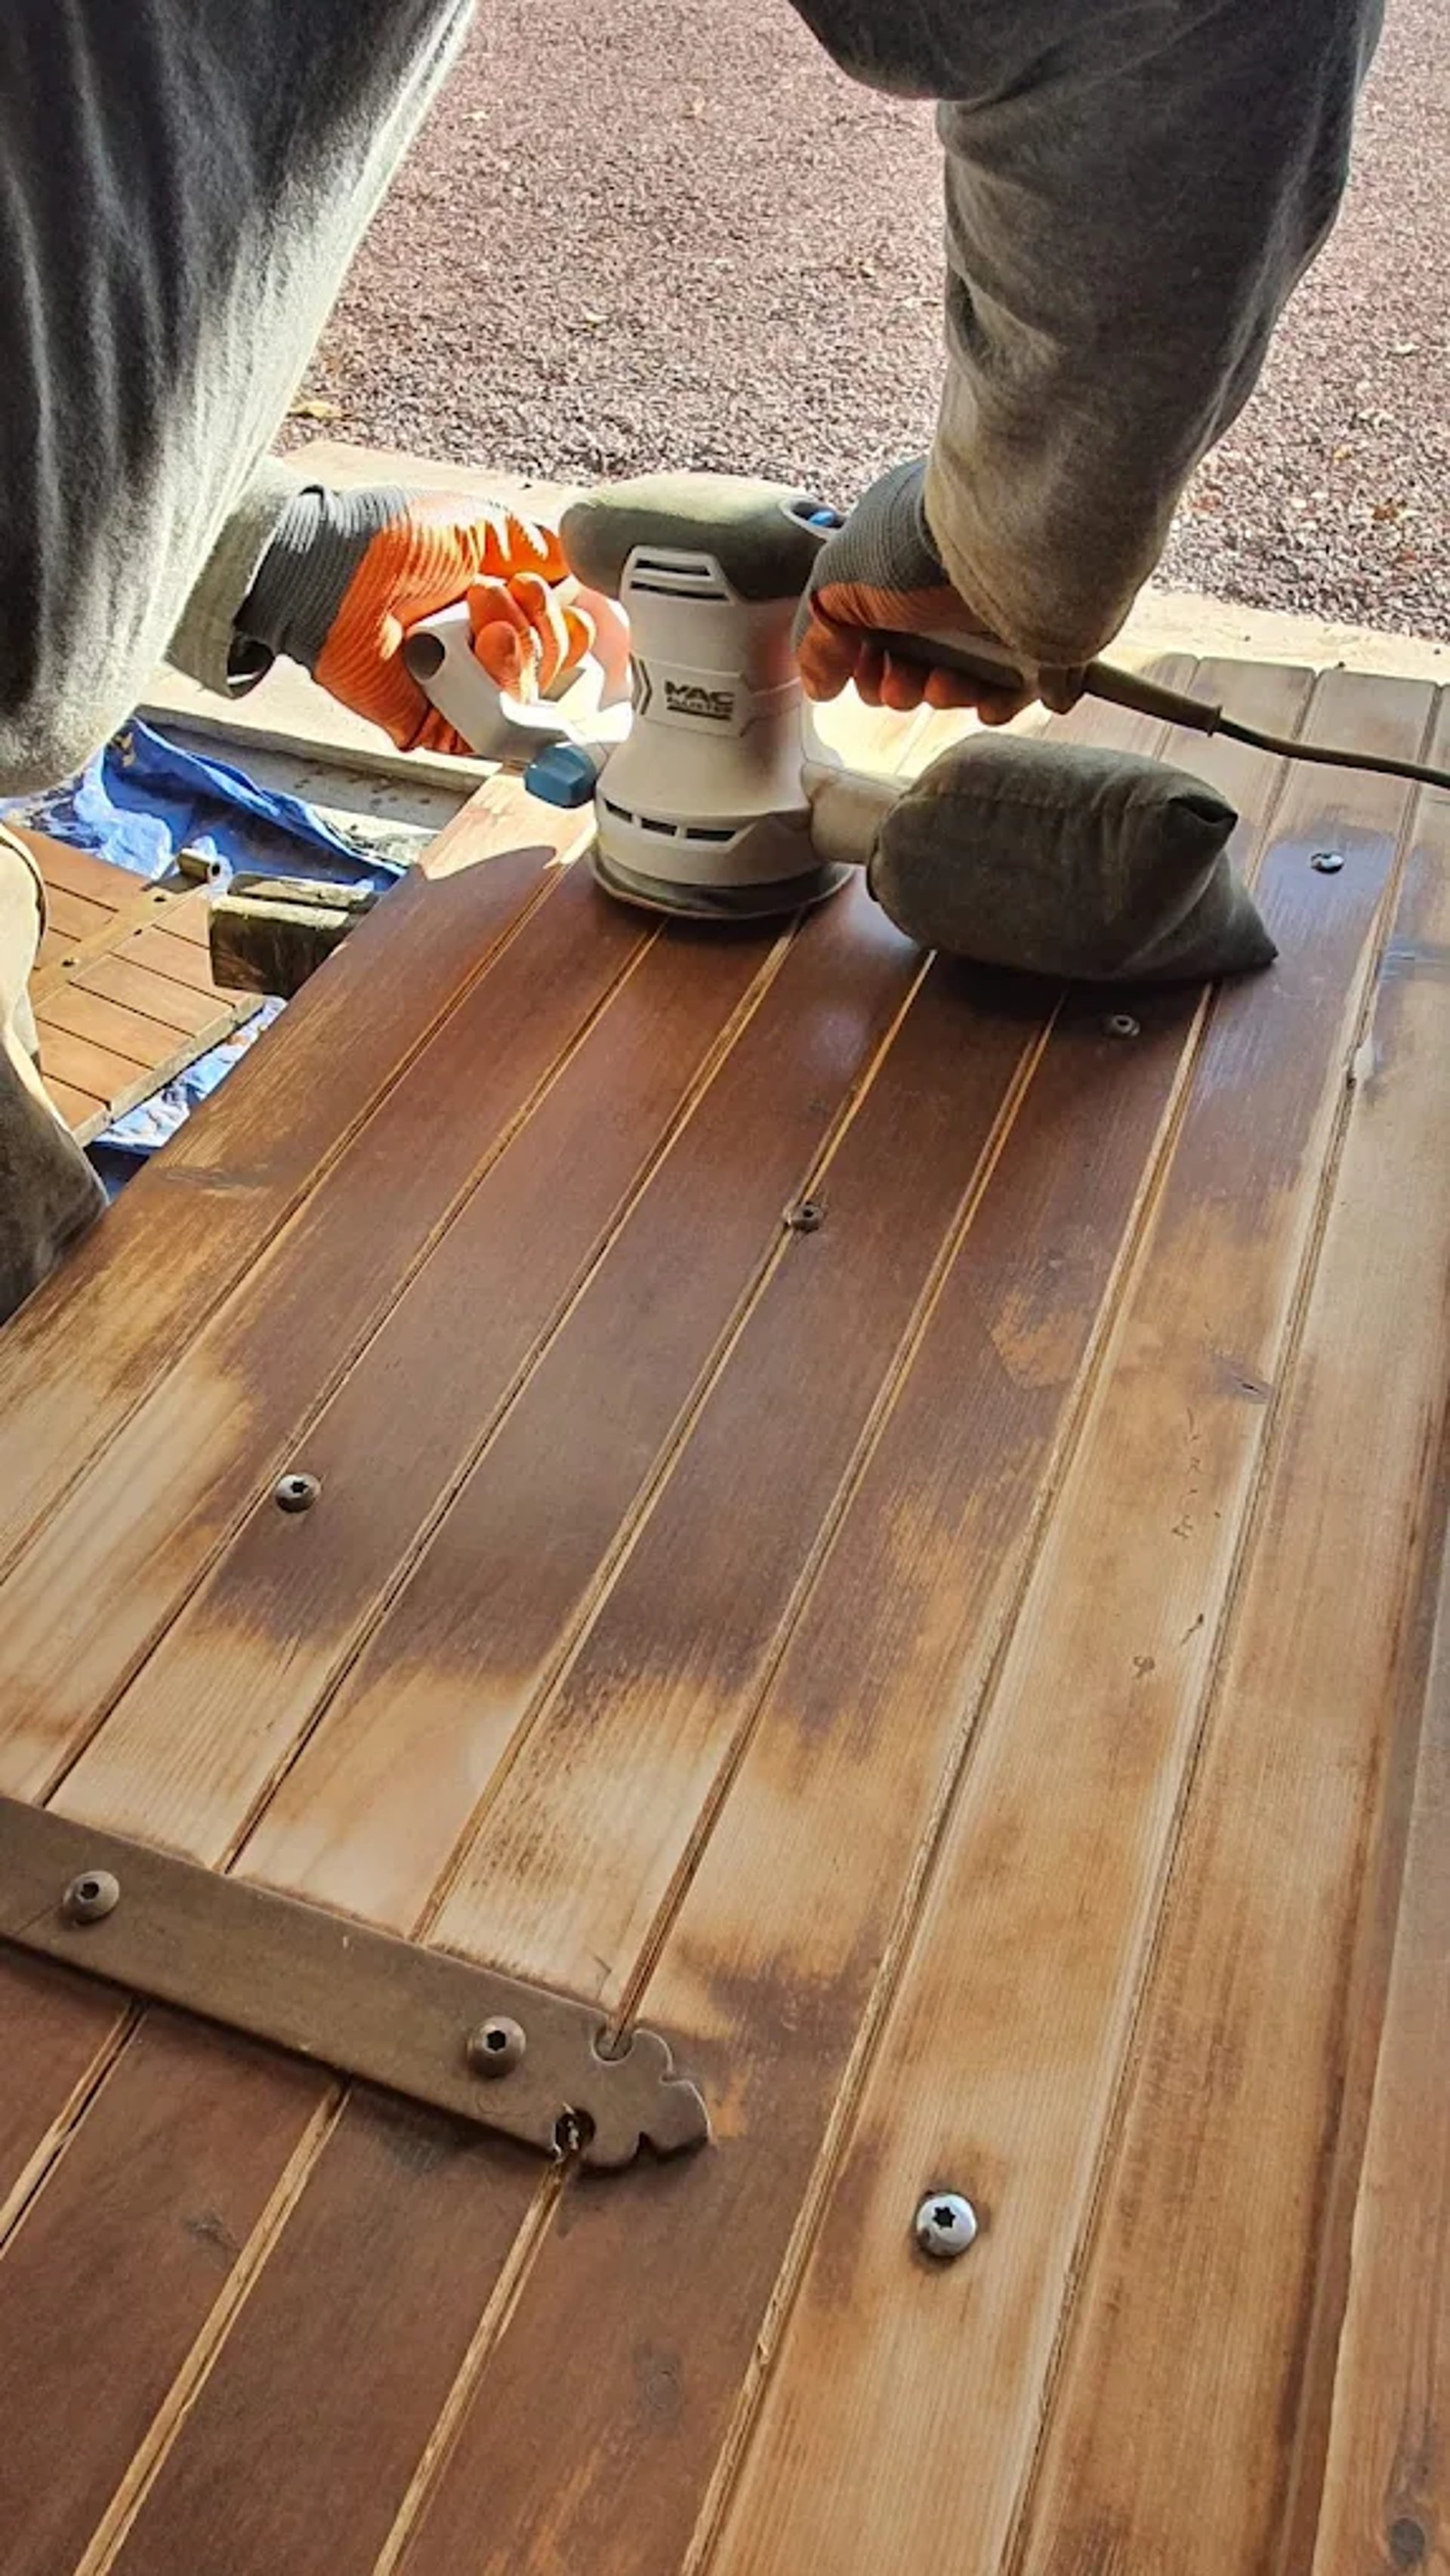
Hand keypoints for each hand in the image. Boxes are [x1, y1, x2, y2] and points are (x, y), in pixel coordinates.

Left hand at [241, 488, 595, 754]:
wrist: (335, 572)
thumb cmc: (389, 541)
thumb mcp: (479, 526)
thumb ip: (533, 545)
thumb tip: (573, 562)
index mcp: (497, 609)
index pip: (561, 633)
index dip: (565, 617)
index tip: (540, 587)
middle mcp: (483, 653)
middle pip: (555, 667)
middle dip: (539, 628)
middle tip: (491, 595)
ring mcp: (464, 693)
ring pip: (531, 697)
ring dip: (517, 652)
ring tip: (476, 619)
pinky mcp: (442, 727)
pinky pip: (495, 729)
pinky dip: (497, 689)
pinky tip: (478, 654)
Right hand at [795, 459, 1067, 725]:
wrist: (1001, 536)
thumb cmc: (914, 543)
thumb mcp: (838, 579)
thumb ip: (817, 632)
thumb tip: (817, 682)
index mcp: (900, 553)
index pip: (877, 620)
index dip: (863, 658)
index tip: (859, 671)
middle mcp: (948, 575)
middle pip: (919, 654)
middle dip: (901, 683)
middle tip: (900, 684)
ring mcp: (996, 601)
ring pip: (965, 673)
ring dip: (944, 693)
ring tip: (940, 685)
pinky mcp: (1040, 629)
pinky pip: (1018, 681)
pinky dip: (997, 700)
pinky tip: (987, 700)